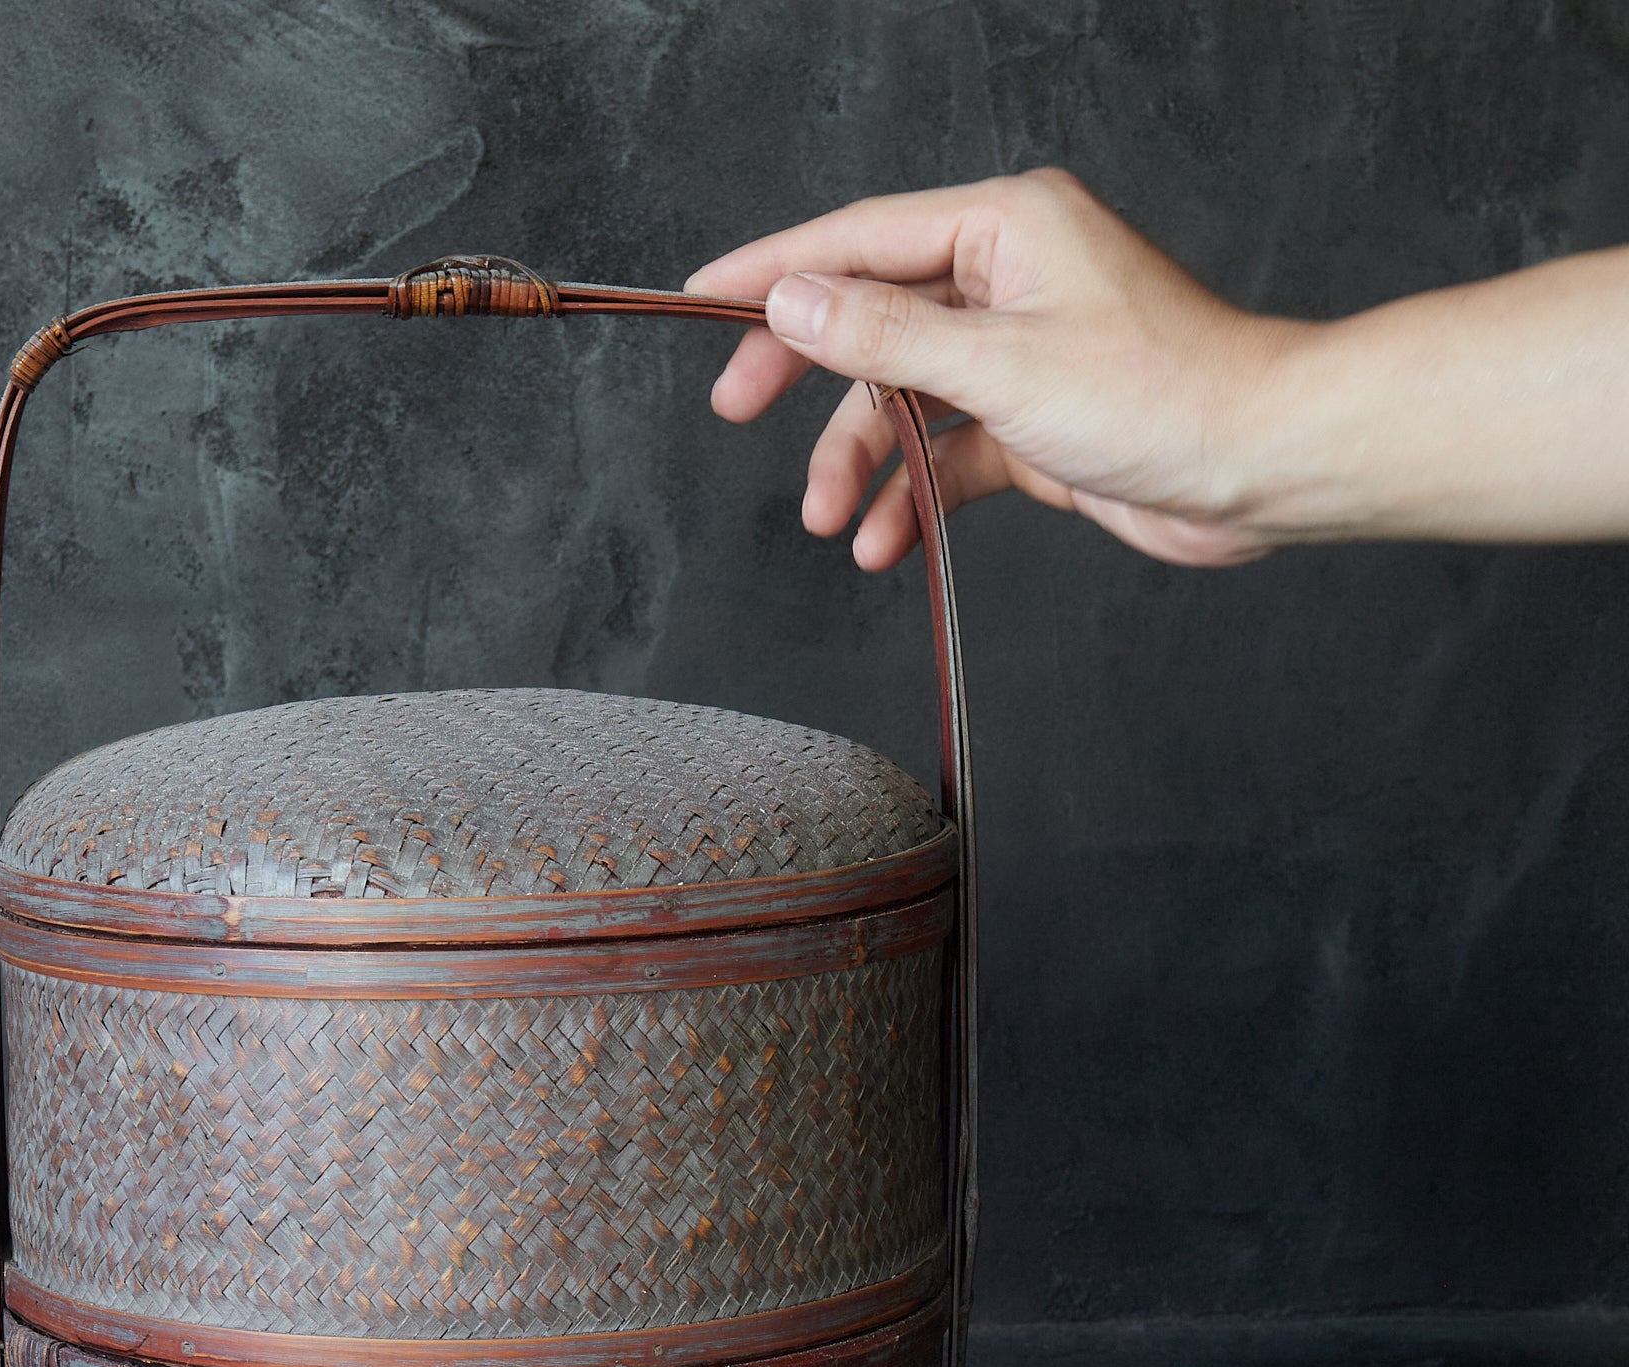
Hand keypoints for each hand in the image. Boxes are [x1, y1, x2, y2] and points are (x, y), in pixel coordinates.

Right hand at [686, 170, 1300, 569]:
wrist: (1261, 468)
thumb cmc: (1161, 396)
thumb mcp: (1000, 364)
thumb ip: (884, 334)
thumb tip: (793, 300)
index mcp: (1004, 228)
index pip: (858, 238)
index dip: (773, 270)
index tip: (701, 298)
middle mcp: (1008, 279)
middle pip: (871, 316)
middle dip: (803, 372)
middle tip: (737, 411)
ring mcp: (1021, 352)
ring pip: (905, 396)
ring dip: (859, 458)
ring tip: (825, 520)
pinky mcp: (1035, 421)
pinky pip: (946, 451)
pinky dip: (912, 494)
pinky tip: (883, 542)